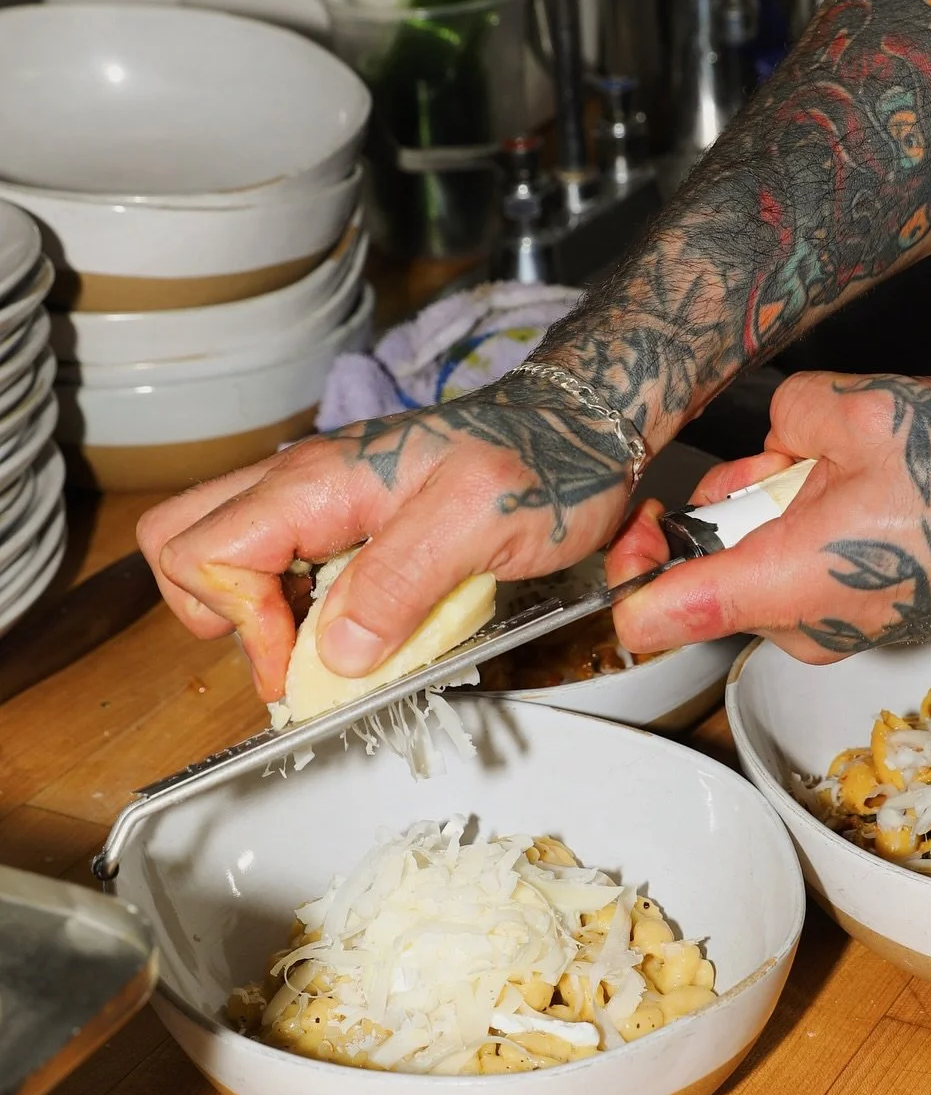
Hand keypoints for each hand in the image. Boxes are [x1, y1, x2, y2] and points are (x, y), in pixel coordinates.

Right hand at [137, 374, 634, 700]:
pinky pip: (283, 560)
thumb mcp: (480, 525)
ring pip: (224, 550)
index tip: (309, 668)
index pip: (209, 554)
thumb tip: (338, 654)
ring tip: (333, 644)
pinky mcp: (347, 516)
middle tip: (294, 654)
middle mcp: (305, 482)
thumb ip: (400, 583)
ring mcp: (322, 497)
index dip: (248, 627)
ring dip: (259, 612)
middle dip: (219, 613)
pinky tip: (361, 622)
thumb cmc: (542, 462)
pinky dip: (300, 604)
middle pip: (184, 541)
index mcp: (321, 480)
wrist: (581, 426)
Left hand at [605, 370, 930, 661]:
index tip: (645, 515)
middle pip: (711, 560)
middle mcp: (795, 622)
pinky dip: (818, 522)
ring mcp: (829, 627)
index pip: (645, 617)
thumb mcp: (864, 411)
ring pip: (759, 556)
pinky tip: (868, 490)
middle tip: (798, 454)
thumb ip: (789, 414)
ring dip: (783, 501)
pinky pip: (803, 564)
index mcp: (777, 582)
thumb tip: (780, 431)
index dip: (626, 563)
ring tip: (850, 464)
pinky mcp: (857, 617)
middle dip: (737, 496)